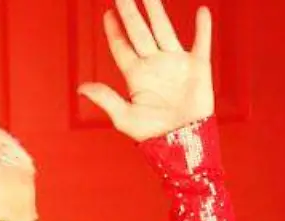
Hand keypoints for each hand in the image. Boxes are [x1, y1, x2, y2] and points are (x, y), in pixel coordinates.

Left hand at [77, 0, 213, 140]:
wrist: (182, 143)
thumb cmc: (152, 134)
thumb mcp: (124, 117)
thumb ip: (104, 98)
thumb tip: (80, 88)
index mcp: (136, 75)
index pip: (122, 46)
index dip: (114, 30)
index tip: (108, 13)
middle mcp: (154, 64)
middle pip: (139, 31)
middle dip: (130, 12)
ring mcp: (175, 63)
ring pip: (164, 30)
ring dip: (157, 11)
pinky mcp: (198, 68)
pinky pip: (201, 43)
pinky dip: (203, 28)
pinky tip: (202, 11)